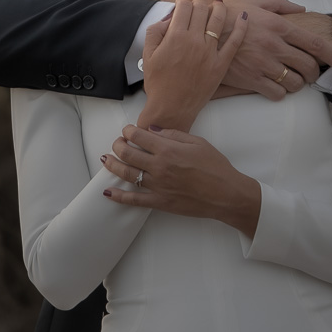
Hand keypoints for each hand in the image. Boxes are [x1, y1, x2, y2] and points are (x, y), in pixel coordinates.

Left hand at [101, 124, 260, 238]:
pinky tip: (108, 193)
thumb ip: (173, 134)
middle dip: (118, 145)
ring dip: (113, 166)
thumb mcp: (197, 142)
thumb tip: (153, 129)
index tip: (127, 130)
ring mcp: (158, 186)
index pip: (138, 135)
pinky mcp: (159, 202)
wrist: (225, 194)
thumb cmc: (215, 166)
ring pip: (127, 174)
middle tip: (117, 143)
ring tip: (106, 159)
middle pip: (128, 153)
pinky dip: (119, 197)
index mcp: (168, 149)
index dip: (128, 131)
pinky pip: (134, 200)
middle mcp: (159, 166)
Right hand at [137, 0, 248, 131]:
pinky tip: (243, 16)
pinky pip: (234, 42)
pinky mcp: (221, 64)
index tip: (182, 6)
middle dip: (198, 4)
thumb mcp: (148, 54)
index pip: (184, 7)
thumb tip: (169, 17)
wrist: (171, 109)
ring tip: (218, 4)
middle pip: (201, 9)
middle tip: (197, 7)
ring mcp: (209, 52)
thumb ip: (155, 30)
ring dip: (218, 8)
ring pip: (218, 19)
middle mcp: (194, 41)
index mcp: (175, 36)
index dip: (182, 3)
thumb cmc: (158, 84)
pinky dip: (241, 27)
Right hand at [213, 0, 331, 99]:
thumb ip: (281, 5)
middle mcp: (275, 46)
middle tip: (310, 71)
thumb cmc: (229, 13)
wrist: (202, 31)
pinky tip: (275, 84)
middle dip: (314, 72)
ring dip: (298, 83)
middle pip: (309, 67)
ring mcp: (264, 65)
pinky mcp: (252, 80)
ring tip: (292, 77)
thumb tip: (301, 10)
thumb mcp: (256, 1)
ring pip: (295, 83)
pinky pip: (277, 94)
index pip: (315, 44)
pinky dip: (281, 92)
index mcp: (279, 26)